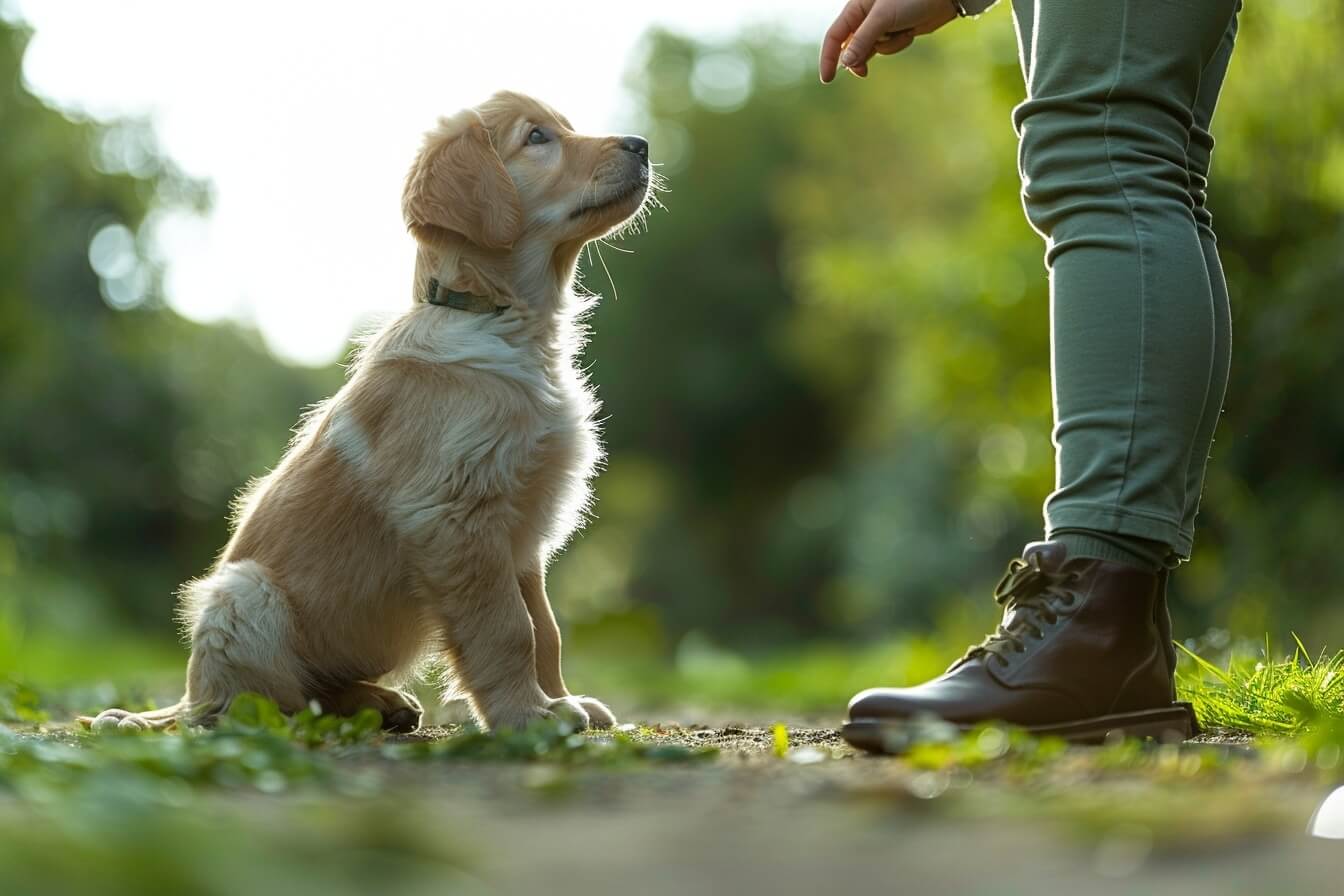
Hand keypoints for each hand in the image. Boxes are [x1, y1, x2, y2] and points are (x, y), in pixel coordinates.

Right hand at [819, 0, 959, 82]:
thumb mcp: (883, 19)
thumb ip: (862, 40)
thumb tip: (845, 62)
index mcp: (855, 8)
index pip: (834, 36)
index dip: (828, 57)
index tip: (827, 79)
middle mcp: (864, 17)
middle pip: (851, 47)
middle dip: (859, 59)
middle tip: (863, 73)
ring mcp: (880, 26)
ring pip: (872, 50)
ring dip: (887, 47)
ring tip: (903, 31)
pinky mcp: (894, 32)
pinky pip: (888, 48)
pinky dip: (898, 45)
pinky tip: (910, 31)